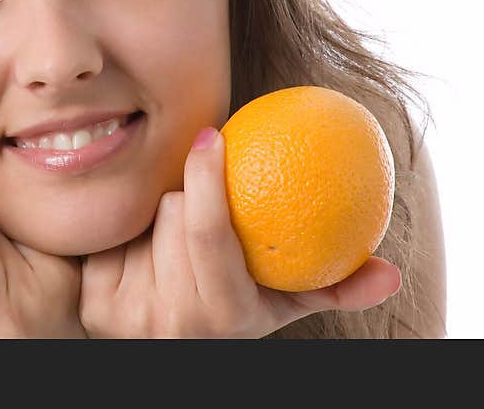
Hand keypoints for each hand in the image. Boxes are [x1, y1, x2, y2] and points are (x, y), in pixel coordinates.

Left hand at [79, 128, 401, 337]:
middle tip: (197, 203)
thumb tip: (389, 274)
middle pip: (173, 212)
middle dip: (188, 198)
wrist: (165, 349)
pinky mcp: (94, 302)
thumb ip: (330, 287)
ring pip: (141, 217)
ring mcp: (125, 314)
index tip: (212, 135)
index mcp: (222, 315)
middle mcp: (170, 321)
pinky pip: (110, 233)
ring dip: (157, 213)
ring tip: (170, 233)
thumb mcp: (279, 304)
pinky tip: (138, 241)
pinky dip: (128, 228)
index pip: (208, 232)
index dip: (207, 179)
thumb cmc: (231, 310)